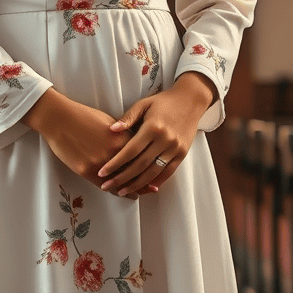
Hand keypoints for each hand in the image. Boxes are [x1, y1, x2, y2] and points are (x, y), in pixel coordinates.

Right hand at [22, 90, 157, 200]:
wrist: (59, 118)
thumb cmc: (83, 116)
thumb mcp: (107, 122)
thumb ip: (122, 135)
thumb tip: (132, 145)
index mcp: (121, 137)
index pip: (141, 155)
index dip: (150, 165)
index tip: (157, 170)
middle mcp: (114, 152)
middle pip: (134, 171)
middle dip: (145, 181)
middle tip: (153, 189)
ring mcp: (100, 163)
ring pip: (121, 180)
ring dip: (131, 188)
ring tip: (141, 194)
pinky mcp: (87, 170)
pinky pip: (105, 185)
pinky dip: (116, 191)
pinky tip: (122, 194)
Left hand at [97, 77, 213, 196]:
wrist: (190, 101)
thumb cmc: (163, 102)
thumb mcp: (144, 104)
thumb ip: (128, 118)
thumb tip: (111, 130)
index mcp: (153, 127)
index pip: (130, 150)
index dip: (115, 163)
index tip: (102, 172)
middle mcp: (164, 140)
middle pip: (140, 165)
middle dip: (122, 178)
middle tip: (106, 186)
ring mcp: (175, 148)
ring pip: (153, 172)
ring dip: (137, 184)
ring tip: (122, 191)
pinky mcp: (182, 154)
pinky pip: (168, 172)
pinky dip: (156, 181)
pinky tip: (144, 187)